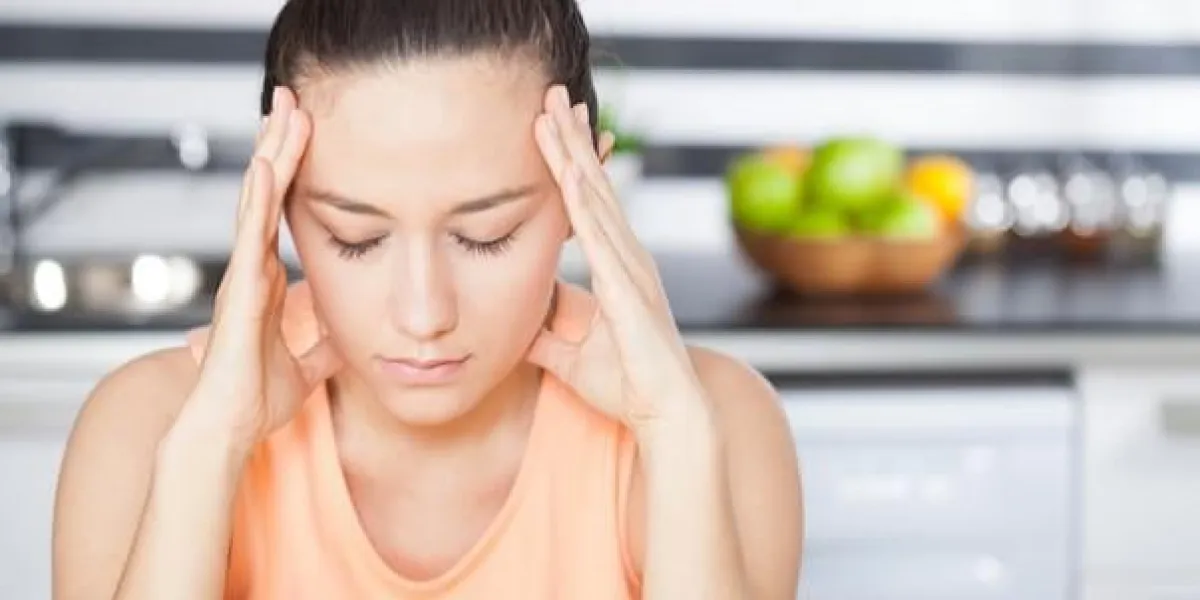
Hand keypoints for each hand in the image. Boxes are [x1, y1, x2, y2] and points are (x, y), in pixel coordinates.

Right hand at [182, 87, 340, 447]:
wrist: (230, 428)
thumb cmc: (256, 400)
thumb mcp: (306, 366)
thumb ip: (324, 346)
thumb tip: (352, 338)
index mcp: (266, 280)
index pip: (283, 212)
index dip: (293, 173)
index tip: (306, 133)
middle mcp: (251, 269)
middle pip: (268, 194)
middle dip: (280, 146)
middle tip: (293, 99)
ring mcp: (242, 276)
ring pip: (257, 203)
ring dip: (271, 157)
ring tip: (283, 111)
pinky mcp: (239, 292)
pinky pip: (249, 238)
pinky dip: (258, 202)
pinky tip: (266, 168)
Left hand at [527, 85, 707, 432]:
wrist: (666, 414)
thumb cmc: (627, 386)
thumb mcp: (569, 354)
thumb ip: (544, 332)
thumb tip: (514, 320)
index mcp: (617, 267)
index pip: (588, 204)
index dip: (569, 163)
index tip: (551, 126)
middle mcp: (627, 257)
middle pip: (594, 186)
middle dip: (572, 139)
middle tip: (553, 95)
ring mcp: (630, 268)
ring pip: (596, 199)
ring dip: (573, 154)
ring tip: (554, 112)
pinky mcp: (627, 289)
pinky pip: (600, 237)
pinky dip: (583, 202)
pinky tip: (568, 172)